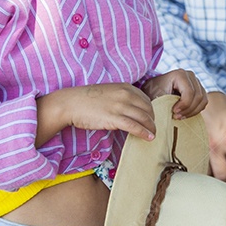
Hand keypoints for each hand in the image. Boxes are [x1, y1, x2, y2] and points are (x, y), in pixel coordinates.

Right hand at [37, 84, 155, 144]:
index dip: (151, 110)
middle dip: (152, 120)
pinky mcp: (114, 118)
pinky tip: (148, 137)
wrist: (71, 103)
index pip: (146, 99)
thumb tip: (131, 109)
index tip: (151, 119)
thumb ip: (122, 97)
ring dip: (151, 128)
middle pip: (148, 109)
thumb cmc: (87, 99)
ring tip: (153, 135)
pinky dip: (143, 132)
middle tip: (153, 128)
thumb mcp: (109, 92)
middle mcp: (125, 95)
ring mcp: (120, 106)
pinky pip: (134, 126)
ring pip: (144, 118)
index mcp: (125, 87)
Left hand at [141, 69, 207, 118]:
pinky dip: (196, 110)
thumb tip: (173, 116)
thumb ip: (166, 104)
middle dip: (188, 110)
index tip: (174, 113)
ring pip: (203, 100)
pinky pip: (203, 102)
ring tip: (180, 117)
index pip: (189, 92)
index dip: (184, 105)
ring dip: (192, 112)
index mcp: (180, 74)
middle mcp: (190, 75)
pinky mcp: (199, 89)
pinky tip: (184, 114)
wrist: (154, 88)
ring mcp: (196, 81)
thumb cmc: (153, 92)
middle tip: (176, 117)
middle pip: (198, 96)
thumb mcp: (157, 96)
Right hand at [200, 92, 225, 200]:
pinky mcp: (194, 149)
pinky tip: (213, 178)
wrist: (197, 99)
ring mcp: (203, 149)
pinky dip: (208, 175)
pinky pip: (201, 167)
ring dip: (220, 183)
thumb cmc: (223, 106)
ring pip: (210, 175)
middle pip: (224, 176)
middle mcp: (216, 147)